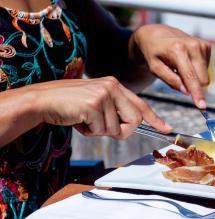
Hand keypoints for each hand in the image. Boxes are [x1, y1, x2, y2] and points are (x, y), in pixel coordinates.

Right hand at [31, 77, 171, 138]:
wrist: (43, 100)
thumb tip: (131, 127)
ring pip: (116, 129)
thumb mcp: (97, 103)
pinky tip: (78, 120)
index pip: (141, 105)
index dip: (155, 119)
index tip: (166, 129)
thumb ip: (115, 110)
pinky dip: (89, 131)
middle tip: (103, 129)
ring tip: (84, 120)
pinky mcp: (93, 105)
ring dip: (99, 131)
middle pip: (135, 120)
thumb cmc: (70, 105)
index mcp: (115, 85)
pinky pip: (101, 130)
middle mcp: (112, 87)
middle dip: (122, 132)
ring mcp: (103, 95)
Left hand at [131, 24, 210, 108]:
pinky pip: (206, 68)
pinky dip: (196, 69)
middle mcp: (193, 45)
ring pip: (205, 76)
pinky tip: (186, 61)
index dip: (197, 93)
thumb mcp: (154, 68)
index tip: (202, 106)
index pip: (191, 77)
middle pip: (202, 79)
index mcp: (178, 50)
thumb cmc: (153, 53)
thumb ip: (169, 80)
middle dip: (193, 85)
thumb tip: (186, 91)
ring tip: (179, 67)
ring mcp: (201, 44)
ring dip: (194, 76)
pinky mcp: (206, 46)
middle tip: (178, 78)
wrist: (157, 35)